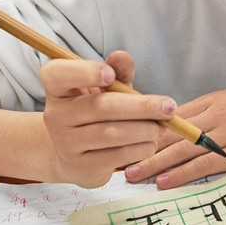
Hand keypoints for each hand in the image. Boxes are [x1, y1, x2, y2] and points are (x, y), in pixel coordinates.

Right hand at [40, 49, 176, 187]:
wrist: (75, 156)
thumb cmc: (95, 114)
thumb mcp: (106, 89)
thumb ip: (116, 72)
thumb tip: (122, 56)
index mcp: (57, 88)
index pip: (58, 74)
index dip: (84, 72)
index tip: (110, 75)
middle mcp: (55, 115)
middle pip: (100, 106)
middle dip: (141, 106)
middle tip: (169, 107)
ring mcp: (65, 144)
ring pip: (111, 134)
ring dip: (145, 130)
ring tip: (161, 127)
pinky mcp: (81, 167)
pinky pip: (117, 156)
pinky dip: (140, 148)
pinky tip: (150, 143)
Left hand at [124, 87, 225, 189]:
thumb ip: (215, 116)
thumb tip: (189, 132)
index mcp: (213, 101)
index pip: (170, 116)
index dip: (145, 129)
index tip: (122, 138)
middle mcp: (215, 114)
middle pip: (169, 132)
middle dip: (140, 146)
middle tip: (115, 159)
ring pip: (181, 148)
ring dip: (154, 163)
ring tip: (131, 175)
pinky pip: (204, 164)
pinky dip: (182, 174)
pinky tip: (164, 182)